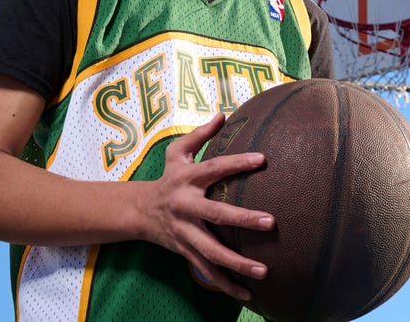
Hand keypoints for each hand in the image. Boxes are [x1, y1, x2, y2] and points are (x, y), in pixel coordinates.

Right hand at [140, 113, 274, 299]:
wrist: (138, 212)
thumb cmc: (167, 178)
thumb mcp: (176, 153)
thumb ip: (200, 134)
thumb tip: (224, 114)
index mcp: (187, 180)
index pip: (215, 168)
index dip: (237, 163)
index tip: (263, 159)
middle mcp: (187, 207)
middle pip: (216, 214)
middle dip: (243, 219)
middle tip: (271, 222)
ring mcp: (186, 233)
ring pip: (212, 252)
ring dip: (237, 264)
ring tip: (264, 271)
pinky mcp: (186, 253)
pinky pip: (207, 272)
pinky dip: (226, 285)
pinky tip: (249, 295)